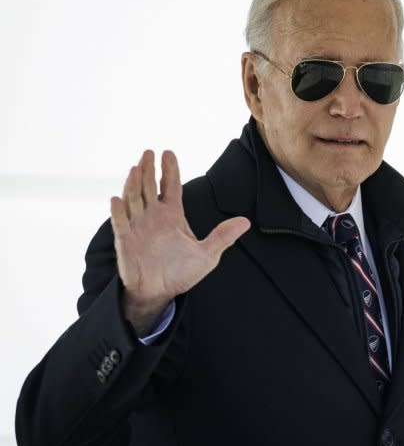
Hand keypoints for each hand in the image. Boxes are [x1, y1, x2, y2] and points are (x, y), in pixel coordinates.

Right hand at [110, 150, 249, 336]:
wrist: (161, 293)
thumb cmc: (181, 272)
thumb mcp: (207, 254)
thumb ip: (223, 236)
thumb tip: (245, 222)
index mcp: (172, 215)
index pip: (171, 187)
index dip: (169, 170)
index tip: (168, 152)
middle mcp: (153, 216)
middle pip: (149, 187)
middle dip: (149, 170)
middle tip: (149, 152)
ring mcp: (138, 227)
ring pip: (133, 200)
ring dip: (133, 184)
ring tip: (136, 168)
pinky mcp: (125, 242)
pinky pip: (120, 224)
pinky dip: (118, 212)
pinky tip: (116, 199)